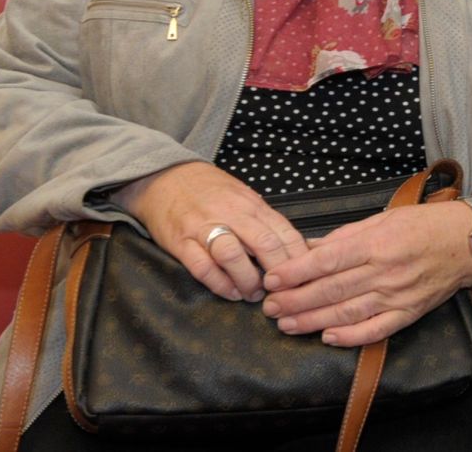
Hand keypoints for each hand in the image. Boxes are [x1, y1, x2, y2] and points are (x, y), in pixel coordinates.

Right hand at [114, 161, 305, 302]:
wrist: (166, 178)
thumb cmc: (211, 192)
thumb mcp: (244, 198)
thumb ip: (265, 222)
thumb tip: (295, 249)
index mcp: (252, 204)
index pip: (285, 232)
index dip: (298, 259)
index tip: (304, 277)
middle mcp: (232, 214)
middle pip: (264, 244)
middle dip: (278, 273)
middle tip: (281, 291)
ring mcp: (205, 227)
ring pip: (233, 255)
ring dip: (248, 280)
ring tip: (254, 294)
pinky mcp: (181, 242)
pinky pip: (203, 266)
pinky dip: (219, 284)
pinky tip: (230, 293)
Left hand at [260, 199, 471, 346]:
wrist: (469, 242)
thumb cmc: (425, 225)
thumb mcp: (383, 218)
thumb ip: (345, 236)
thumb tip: (309, 248)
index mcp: (377, 241)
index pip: (328, 260)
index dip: (296, 272)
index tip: (271, 279)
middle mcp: (386, 269)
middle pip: (332, 289)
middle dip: (295, 299)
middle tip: (269, 307)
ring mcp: (398, 294)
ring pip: (347, 312)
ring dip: (312, 320)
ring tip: (286, 324)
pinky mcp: (410, 312)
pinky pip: (377, 329)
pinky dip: (351, 336)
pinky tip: (328, 337)